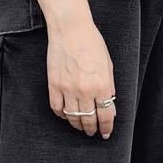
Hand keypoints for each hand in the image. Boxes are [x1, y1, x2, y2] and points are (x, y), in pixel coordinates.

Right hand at [46, 17, 115, 138]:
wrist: (70, 29)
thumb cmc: (92, 43)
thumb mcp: (108, 65)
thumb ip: (109, 86)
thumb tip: (109, 103)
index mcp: (102, 85)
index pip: (106, 115)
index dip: (106, 127)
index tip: (106, 132)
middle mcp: (85, 90)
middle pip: (89, 120)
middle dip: (92, 129)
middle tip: (92, 132)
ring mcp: (68, 89)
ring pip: (72, 117)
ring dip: (77, 125)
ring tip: (80, 127)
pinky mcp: (54, 85)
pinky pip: (57, 108)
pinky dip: (62, 115)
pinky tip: (66, 115)